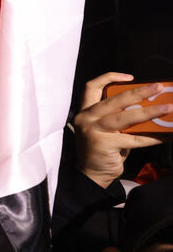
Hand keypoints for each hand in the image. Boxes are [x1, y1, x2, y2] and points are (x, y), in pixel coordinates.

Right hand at [72, 73, 170, 188]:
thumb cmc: (103, 149)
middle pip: (114, 100)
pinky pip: (133, 139)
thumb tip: (149, 105)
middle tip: (158, 88)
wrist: (92, 174)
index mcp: (86, 111)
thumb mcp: (106, 128)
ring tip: (167, 109)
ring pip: (125, 118)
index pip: (91, 87)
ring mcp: (93, 131)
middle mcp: (87, 118)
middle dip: (139, 92)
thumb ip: (118, 116)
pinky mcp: (103, 145)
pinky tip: (165, 135)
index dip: (109, 78)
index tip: (129, 77)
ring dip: (149, 112)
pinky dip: (151, 137)